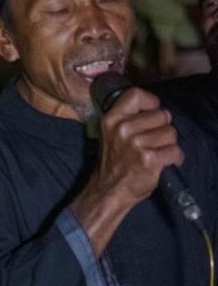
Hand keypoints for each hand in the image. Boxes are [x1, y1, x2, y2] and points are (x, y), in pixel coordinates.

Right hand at [73, 87, 183, 253]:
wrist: (109, 190)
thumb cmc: (114, 162)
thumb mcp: (111, 134)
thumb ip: (127, 118)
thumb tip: (156, 110)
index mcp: (111, 119)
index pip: (136, 94)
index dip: (151, 103)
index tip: (151, 114)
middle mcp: (122, 129)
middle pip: (162, 115)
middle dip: (162, 128)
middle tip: (153, 141)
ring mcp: (136, 144)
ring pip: (171, 133)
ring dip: (168, 144)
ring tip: (156, 153)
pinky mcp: (149, 159)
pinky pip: (175, 150)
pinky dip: (175, 158)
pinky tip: (164, 163)